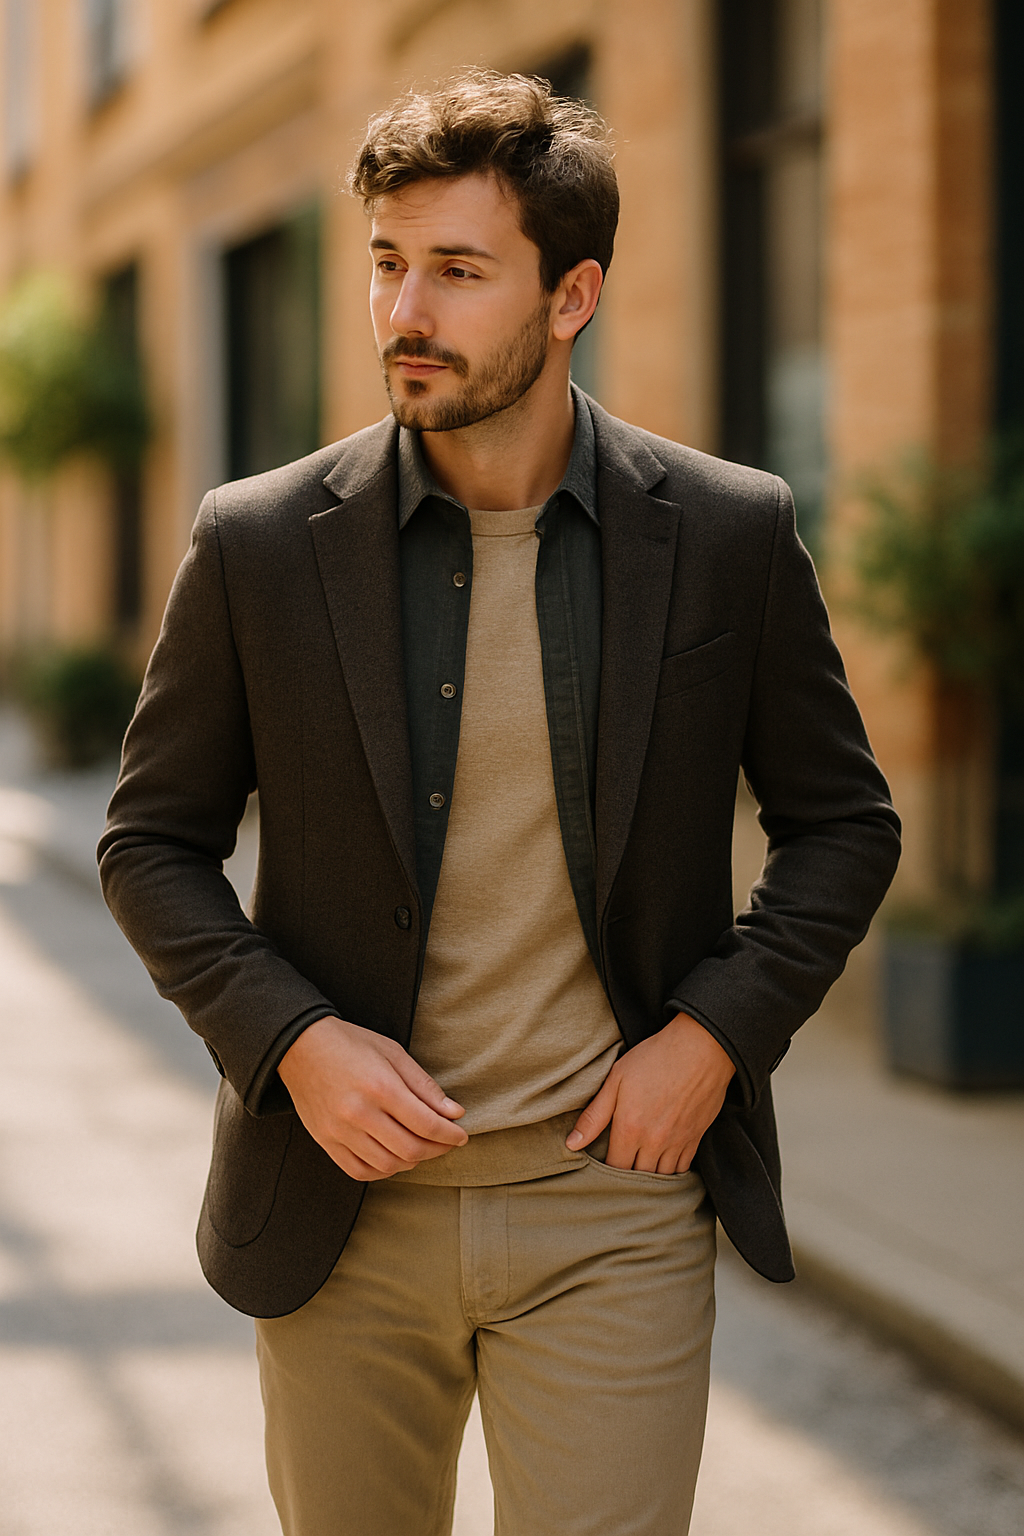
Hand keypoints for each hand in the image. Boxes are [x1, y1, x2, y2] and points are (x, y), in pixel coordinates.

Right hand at [278, 1016, 467, 1179]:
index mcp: (380, 1087)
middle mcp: (359, 1113)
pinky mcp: (326, 1142)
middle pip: (410, 1149)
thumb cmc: (351, 1044)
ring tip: (421, 1148)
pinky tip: (394, 1157)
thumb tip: (455, 1113)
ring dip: (412, 1162)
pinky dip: (383, 1170)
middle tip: (446, 1142)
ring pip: (387, 1165)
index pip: (426, 1124)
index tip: (461, 1134)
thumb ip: (424, 1086)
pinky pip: (360, 1171)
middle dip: (437, 1150)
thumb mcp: (393, 1053)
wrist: (300, 1047)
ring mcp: (339, 1131)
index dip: (450, 1134)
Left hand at [566, 1012, 734, 1172]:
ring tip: (640, 1169)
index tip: (602, 1167)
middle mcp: (654, 1141)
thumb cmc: (655, 1058)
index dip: (606, 1172)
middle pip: (637, 1178)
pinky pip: (682, 1169)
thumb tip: (572, 1144)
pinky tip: (662, 1164)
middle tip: (620, 1170)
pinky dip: (671, 1172)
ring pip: (661, 1178)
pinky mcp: (695, 1139)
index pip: (614, 1168)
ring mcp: (677, 1142)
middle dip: (627, 1178)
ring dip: (649, 1177)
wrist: (700, 1048)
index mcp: (630, 1128)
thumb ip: (594, 1115)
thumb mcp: (616, 1079)